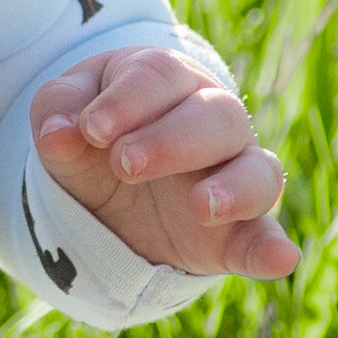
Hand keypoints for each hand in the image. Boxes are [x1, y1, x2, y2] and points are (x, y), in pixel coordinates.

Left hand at [30, 46, 298, 279]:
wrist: (107, 182)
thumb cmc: (93, 131)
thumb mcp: (65, 115)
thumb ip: (58, 114)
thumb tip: (58, 134)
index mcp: (167, 80)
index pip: (160, 77)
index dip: (128, 100)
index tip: (92, 129)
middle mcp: (214, 122)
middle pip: (216, 117)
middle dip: (171, 139)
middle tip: (125, 163)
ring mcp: (232, 176)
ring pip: (257, 171)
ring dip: (233, 187)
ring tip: (199, 205)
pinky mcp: (236, 232)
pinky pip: (264, 237)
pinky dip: (273, 249)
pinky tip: (279, 260)